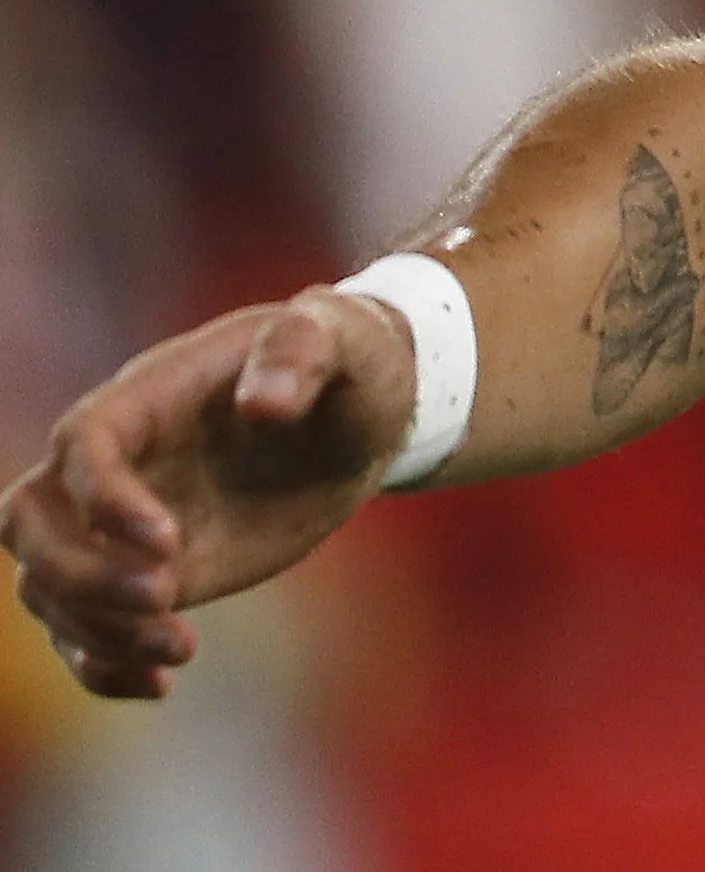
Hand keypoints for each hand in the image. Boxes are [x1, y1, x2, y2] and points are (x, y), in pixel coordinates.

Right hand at [6, 289, 416, 698]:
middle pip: (28, 522)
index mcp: (143, 397)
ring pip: (47, 585)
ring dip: (97, 629)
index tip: (166, 543)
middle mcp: (113, 466)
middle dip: (78, 571)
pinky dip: (104, 666)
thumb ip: (302, 350)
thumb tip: (264, 402)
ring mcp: (118, 528)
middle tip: (167, 596)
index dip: (103, 497)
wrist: (355, 419)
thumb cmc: (345, 363)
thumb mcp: (343, 337)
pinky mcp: (147, 576)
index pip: (81, 444)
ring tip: (183, 648)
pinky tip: (159, 685)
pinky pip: (86, 630)